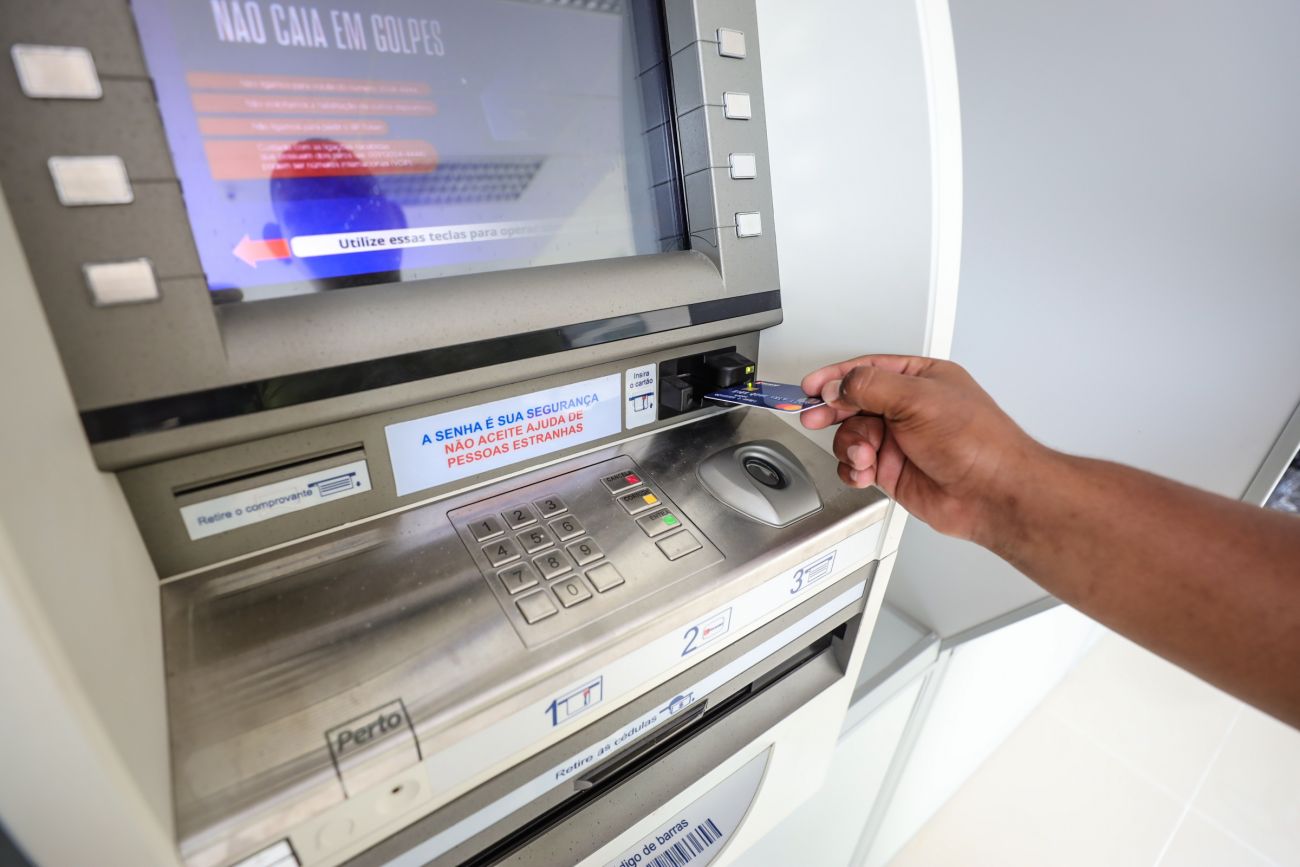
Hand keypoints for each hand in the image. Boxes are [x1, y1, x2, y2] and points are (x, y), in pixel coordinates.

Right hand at [800, 355, 1044, 542]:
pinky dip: (852, 470)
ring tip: (865, 457)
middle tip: (814, 416)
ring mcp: (899, 440)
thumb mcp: (919, 399)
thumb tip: (839, 385)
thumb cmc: (977, 444)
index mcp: (920, 380)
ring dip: (850, 446)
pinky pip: (856, 466)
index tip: (811, 386)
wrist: (992, 495)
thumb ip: (871, 387)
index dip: (836, 376)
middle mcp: (908, 408)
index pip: (867, 370)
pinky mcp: (892, 470)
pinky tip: (863, 473)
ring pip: (852, 436)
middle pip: (853, 403)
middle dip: (833, 411)